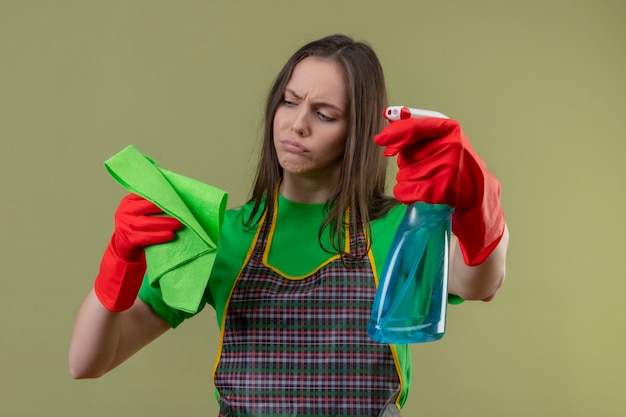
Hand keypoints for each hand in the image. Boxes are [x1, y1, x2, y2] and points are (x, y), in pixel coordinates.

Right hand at [94, 194, 181, 311]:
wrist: (125, 248)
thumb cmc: (140, 227)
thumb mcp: (142, 212)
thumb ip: (152, 203)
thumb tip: (178, 195)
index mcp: (129, 201)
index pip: (145, 193)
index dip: (161, 193)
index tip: (177, 194)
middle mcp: (124, 211)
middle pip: (146, 206)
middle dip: (165, 207)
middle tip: (181, 209)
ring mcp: (123, 225)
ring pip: (146, 223)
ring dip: (164, 223)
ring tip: (179, 224)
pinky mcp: (127, 239)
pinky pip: (144, 238)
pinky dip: (158, 237)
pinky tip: (170, 236)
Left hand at [374, 117, 504, 264]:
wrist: (478, 194)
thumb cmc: (455, 166)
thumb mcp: (443, 142)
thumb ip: (415, 135)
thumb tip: (385, 135)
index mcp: (450, 130)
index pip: (415, 127)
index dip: (395, 133)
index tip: (380, 139)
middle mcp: (451, 146)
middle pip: (405, 155)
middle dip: (406, 164)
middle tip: (427, 169)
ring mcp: (447, 168)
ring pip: (403, 174)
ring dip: (407, 180)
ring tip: (427, 181)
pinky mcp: (441, 189)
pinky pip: (406, 190)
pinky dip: (404, 193)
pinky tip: (415, 194)